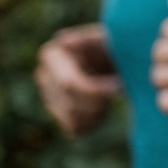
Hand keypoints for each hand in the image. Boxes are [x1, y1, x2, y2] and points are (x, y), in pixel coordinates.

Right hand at [34, 23, 121, 137]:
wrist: (123, 57)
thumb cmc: (117, 45)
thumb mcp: (110, 39)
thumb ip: (90, 40)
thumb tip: (62, 40)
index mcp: (52, 54)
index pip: (68, 85)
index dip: (96, 91)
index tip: (118, 86)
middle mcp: (44, 75)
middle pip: (70, 105)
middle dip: (100, 102)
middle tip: (121, 89)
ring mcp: (49, 96)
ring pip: (72, 118)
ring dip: (99, 111)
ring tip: (115, 94)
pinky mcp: (60, 113)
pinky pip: (75, 128)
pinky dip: (95, 121)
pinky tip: (106, 105)